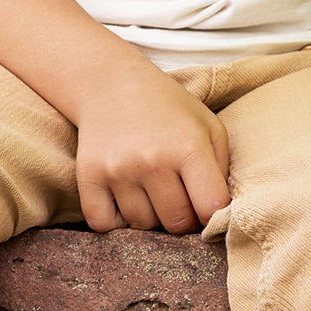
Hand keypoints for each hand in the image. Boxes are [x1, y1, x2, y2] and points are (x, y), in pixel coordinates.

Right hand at [74, 57, 230, 233]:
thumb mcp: (208, 126)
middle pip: (176, 223)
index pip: (210, 208)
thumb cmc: (168, 109)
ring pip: (142, 226)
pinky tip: (124, 200)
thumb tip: (218, 215)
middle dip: (182, 218)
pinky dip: (115, 221)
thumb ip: (221, 170)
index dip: (212, 215)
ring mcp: (118, 170)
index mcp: (188, 148)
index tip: (205, 206)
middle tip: (178, 199)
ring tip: (150, 192)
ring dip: (150, 218)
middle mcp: (152, 161)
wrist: (111, 84)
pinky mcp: (89, 177)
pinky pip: (104, 225)